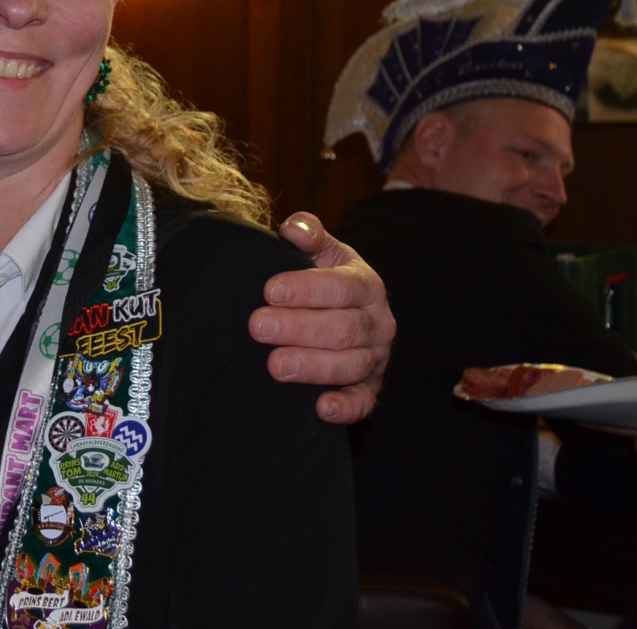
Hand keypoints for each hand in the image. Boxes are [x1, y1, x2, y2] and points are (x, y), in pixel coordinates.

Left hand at [249, 212, 395, 424]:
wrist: (336, 309)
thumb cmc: (318, 277)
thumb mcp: (317, 251)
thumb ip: (307, 234)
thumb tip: (294, 229)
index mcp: (365, 284)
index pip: (342, 286)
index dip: (306, 289)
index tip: (269, 290)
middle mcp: (378, 321)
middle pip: (343, 328)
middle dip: (299, 329)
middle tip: (258, 327)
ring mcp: (376, 357)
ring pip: (352, 365)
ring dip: (313, 367)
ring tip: (275, 365)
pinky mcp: (370, 386)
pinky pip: (365, 401)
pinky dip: (346, 407)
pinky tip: (320, 408)